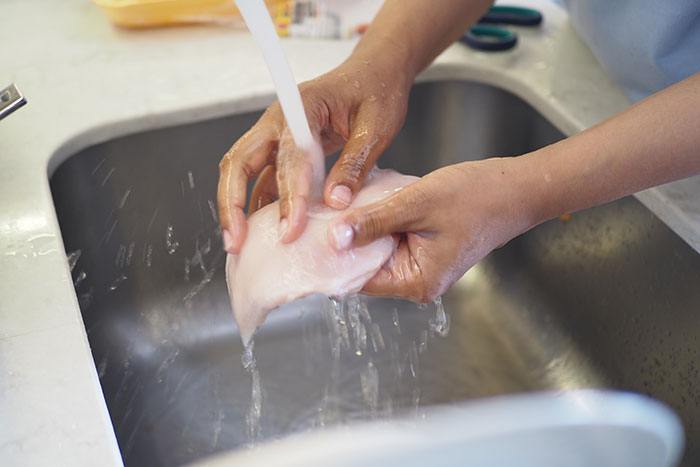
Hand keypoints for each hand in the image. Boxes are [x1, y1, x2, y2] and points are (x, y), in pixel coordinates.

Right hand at [217, 57, 411, 253]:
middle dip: (232, 203)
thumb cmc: (376, 91)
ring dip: (236, 205)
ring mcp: (277, 134)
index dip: (287, 196)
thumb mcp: (376, 127)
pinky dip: (258, 202)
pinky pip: (261, 177)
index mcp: (302, 107)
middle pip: (239, 161)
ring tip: (238, 242)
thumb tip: (335, 202)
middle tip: (235, 240)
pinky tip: (261, 230)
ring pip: (242, 170)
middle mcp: (279, 120)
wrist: (375, 73)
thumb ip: (354, 164)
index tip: (289, 229)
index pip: (288, 157)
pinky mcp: (283, 148)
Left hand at [326, 158, 535, 301]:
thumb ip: (373, 222)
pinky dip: (380, 221)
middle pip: (365, 265)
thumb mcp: (416, 204)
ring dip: (363, 227)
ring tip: (343, 204)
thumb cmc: (476, 197)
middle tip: (321, 213)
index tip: (309, 237)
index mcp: (416, 281)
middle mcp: (418, 281)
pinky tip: (369, 202)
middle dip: (345, 240)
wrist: (516, 188)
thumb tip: (334, 239)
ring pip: (377, 250)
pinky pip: (392, 239)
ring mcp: (422, 265)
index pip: (358, 279)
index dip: (332, 258)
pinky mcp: (425, 249)